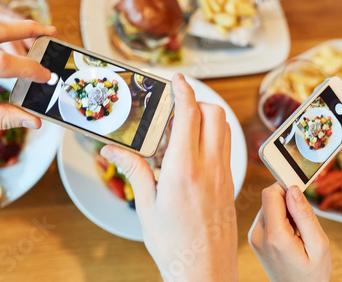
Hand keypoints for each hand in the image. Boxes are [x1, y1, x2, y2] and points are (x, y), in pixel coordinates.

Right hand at [100, 74, 237, 280]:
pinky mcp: (229, 184)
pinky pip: (225, 149)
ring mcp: (223, 176)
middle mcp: (209, 168)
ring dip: (207, 119)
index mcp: (183, 170)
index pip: (189, 115)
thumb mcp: (146, 206)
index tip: (177, 79)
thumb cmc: (174, 245)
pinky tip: (191, 155)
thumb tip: (112, 149)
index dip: (184, 90)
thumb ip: (134, 170)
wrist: (204, 272)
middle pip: (213, 114)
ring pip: (223, 129)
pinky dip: (212, 139)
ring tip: (181, 132)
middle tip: (175, 109)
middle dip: (196, 102)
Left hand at [250, 183, 330, 281]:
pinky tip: (290, 236)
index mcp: (274, 236)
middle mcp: (258, 234)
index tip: (301, 193)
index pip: (270, 194)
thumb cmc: (312, 274)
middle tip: (303, 223)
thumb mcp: (318, 245)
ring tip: (297, 233)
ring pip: (268, 206)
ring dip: (284, 212)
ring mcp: (254, 237)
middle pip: (269, 199)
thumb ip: (304, 215)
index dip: (286, 187)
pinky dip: (279, 220)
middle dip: (288, 203)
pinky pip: (266, 217)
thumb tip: (293, 188)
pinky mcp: (254, 238)